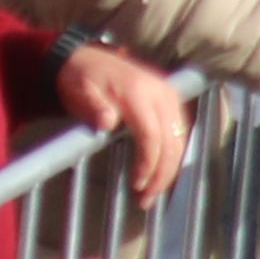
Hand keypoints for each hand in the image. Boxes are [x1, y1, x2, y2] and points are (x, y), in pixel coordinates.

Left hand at [54, 44, 186, 198]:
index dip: (147, 164)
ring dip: (170, 169)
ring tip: (152, 193)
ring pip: (179, 139)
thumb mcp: (80, 91)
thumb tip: (106, 122)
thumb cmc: (81, 80)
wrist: (86, 58)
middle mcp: (160, 92)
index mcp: (137, 92)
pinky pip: (178, 132)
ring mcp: (168, 95)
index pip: (152, 135)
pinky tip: (160, 173)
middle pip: (171, 141)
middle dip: (162, 174)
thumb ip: (94, 107)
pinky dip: (173, 155)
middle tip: (145, 200)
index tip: (136, 185)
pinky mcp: (170, 100)